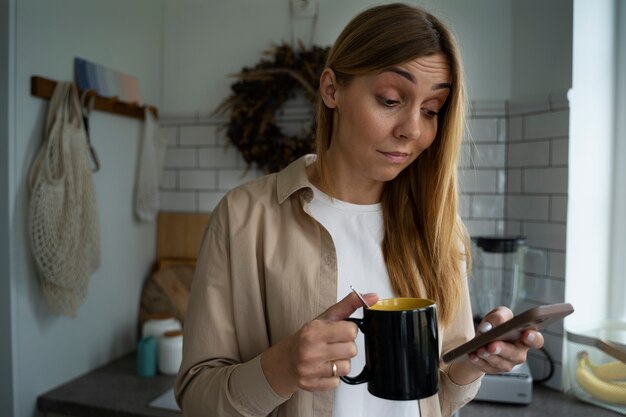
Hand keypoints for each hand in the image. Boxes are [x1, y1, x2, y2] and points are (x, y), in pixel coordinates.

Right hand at [261, 292, 378, 396]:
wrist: (285, 360)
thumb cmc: (308, 337)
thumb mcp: (326, 318)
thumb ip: (349, 304)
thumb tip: (374, 297)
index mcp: (315, 331)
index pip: (351, 331)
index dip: (349, 331)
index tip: (340, 332)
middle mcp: (311, 350)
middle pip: (352, 350)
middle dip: (346, 347)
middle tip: (334, 345)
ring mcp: (311, 370)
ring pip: (346, 367)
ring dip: (341, 363)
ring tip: (329, 358)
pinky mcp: (312, 385)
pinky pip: (337, 383)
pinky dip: (333, 377)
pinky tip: (323, 369)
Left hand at [468, 306, 544, 373]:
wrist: (481, 337)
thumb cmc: (496, 325)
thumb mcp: (498, 314)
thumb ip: (499, 315)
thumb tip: (491, 326)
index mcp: (525, 337)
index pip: (536, 340)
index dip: (534, 338)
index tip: (526, 334)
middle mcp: (519, 352)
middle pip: (516, 354)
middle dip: (503, 350)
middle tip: (492, 345)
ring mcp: (508, 363)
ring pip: (502, 364)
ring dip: (490, 357)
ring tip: (480, 350)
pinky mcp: (495, 369)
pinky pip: (488, 368)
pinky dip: (479, 362)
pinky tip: (473, 355)